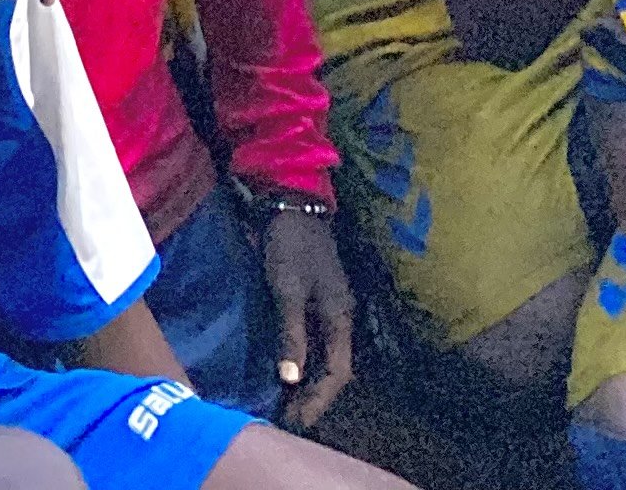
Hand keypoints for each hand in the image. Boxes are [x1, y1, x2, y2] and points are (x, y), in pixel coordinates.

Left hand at [255, 204, 353, 426]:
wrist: (290, 204)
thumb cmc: (290, 246)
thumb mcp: (288, 289)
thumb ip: (292, 333)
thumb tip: (292, 380)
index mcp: (340, 317)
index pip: (337, 372)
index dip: (319, 399)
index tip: (298, 421)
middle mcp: (339, 318)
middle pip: (334, 369)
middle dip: (315, 398)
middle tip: (288, 421)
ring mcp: (328, 309)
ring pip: (324, 357)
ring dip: (308, 383)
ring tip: (286, 406)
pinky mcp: (313, 301)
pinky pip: (313, 342)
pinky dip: (302, 362)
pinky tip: (285, 372)